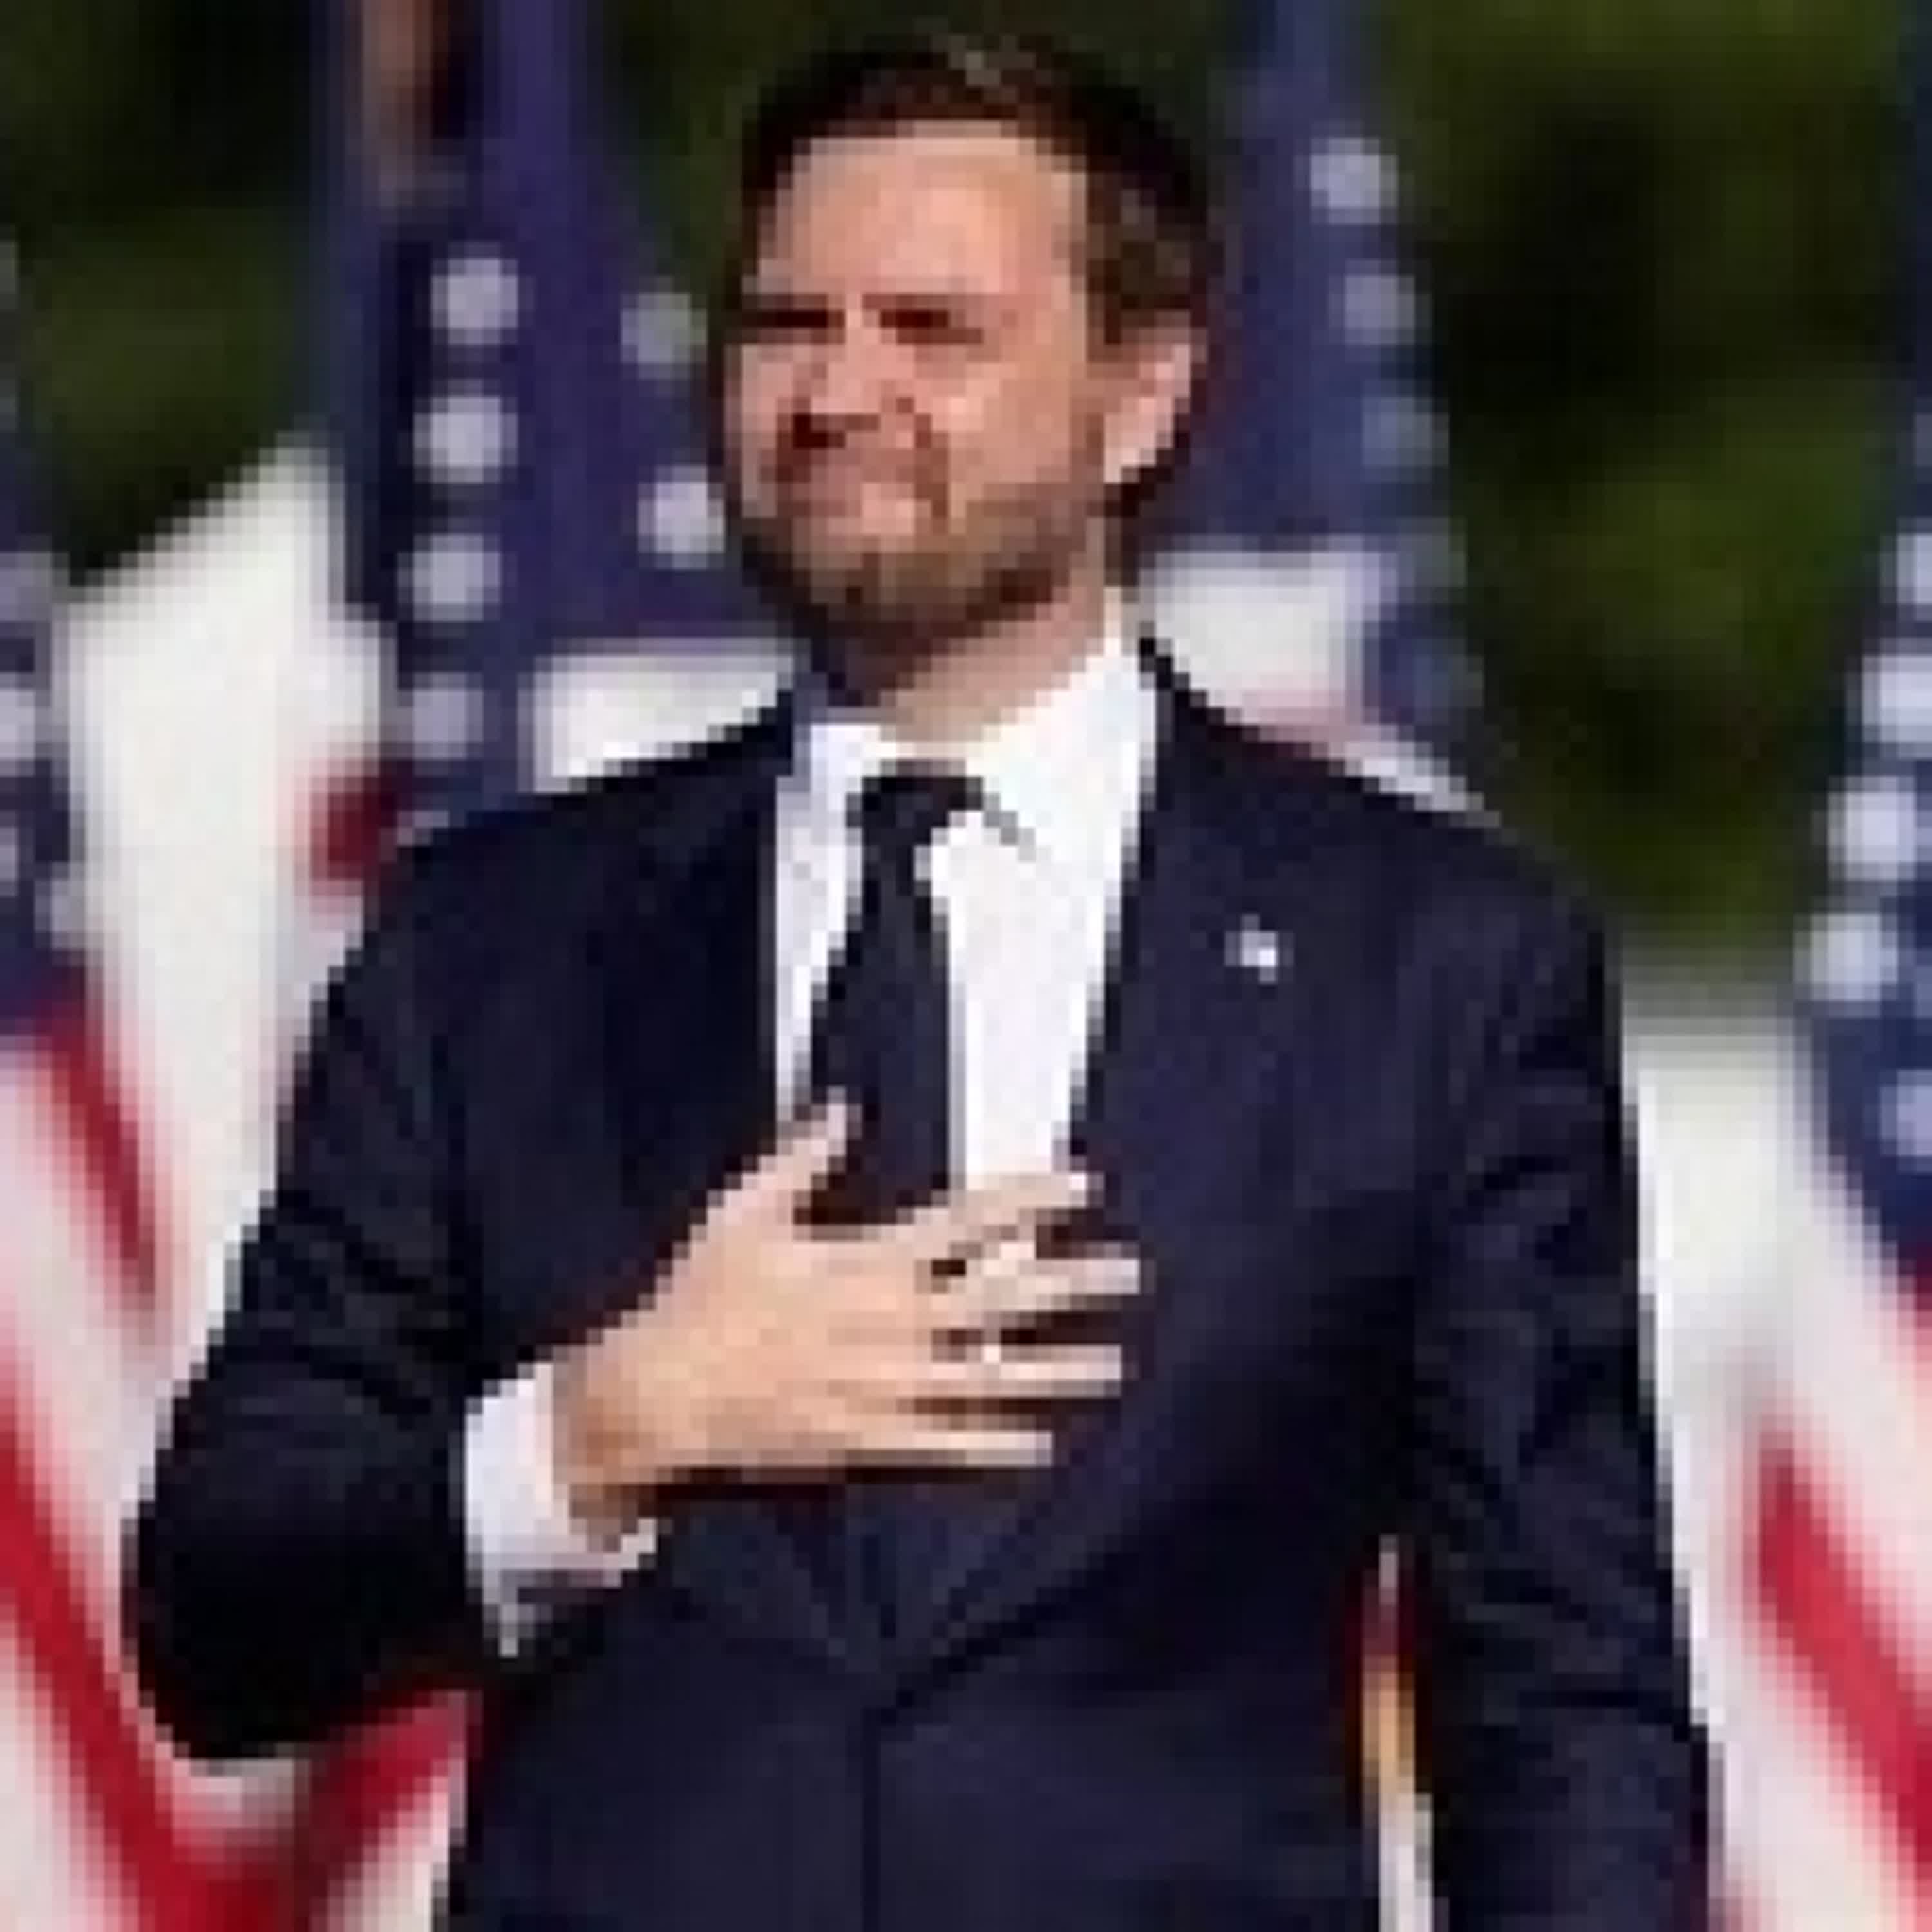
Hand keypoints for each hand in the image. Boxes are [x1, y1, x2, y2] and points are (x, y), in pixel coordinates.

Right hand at [550, 1094, 1140, 1540]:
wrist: (664, 1394)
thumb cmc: (701, 1298)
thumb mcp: (744, 1210)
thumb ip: (801, 1158)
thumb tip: (841, 1107)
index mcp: (868, 1261)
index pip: (968, 1221)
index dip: (1029, 1201)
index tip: (1082, 1184)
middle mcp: (891, 1323)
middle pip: (1001, 1298)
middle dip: (1071, 1283)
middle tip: (1131, 1274)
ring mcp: (886, 1387)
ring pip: (990, 1376)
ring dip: (1055, 1371)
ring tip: (1112, 1366)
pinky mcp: (869, 1439)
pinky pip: (947, 1445)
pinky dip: (996, 1446)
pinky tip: (1042, 1446)